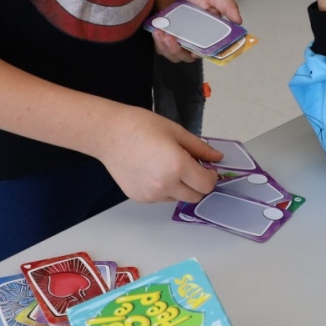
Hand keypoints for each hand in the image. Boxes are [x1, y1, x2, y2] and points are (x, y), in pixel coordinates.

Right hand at [95, 108, 222, 202]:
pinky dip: (163, 189)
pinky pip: (160, 198)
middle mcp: (165, 185)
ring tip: (166, 165)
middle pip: (195, 196)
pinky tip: (152, 170)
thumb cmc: (140, 126)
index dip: (211, 177)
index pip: (206, 185)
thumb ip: (200, 148)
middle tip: (189, 166)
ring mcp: (151, 195)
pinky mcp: (140, 198)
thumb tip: (217, 158)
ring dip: (180, 187)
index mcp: (177, 166)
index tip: (207, 168)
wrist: (108, 134)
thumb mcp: (176, 132)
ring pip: (177, 198)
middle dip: (197, 183)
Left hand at [151, 0, 242, 63]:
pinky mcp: (164, 35)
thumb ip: (227, 5)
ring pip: (173, 55)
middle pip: (187, 57)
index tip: (194, 52)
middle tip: (171, 38)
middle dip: (177, 51)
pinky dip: (158, 44)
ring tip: (161, 33)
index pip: (207, 50)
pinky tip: (157, 32)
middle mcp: (194, 38)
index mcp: (208, 32)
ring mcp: (178, 38)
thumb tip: (239, 21)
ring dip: (166, 48)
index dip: (201, 54)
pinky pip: (160, 48)